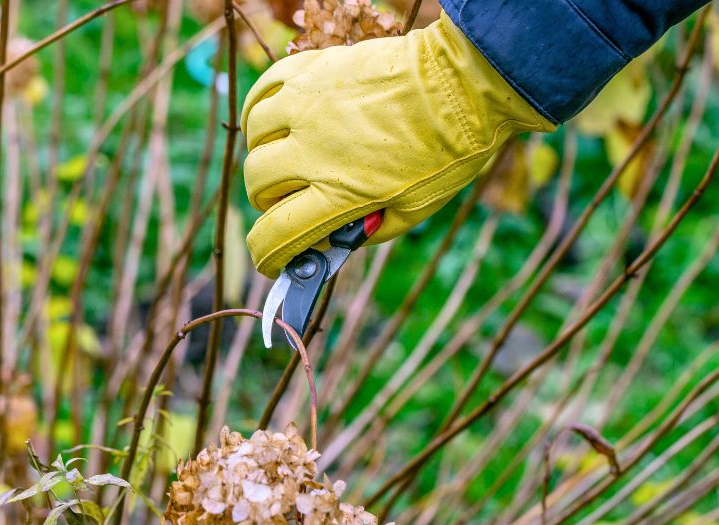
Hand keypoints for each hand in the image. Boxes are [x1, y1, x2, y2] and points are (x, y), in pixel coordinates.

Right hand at [241, 13, 553, 277]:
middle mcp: (315, 150)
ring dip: (264, 154)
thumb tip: (332, 239)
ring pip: (254, 137)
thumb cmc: (448, 151)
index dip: (268, 255)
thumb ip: (367, 231)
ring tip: (287, 155)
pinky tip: (275, 120)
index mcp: (341, 193)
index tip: (273, 258)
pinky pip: (262, 92)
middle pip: (256, 185)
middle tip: (289, 200)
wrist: (464, 84)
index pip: (276, 235)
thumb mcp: (412, 211)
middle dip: (267, 202)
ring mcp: (308, 106)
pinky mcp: (312, 72)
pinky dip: (260, 110)